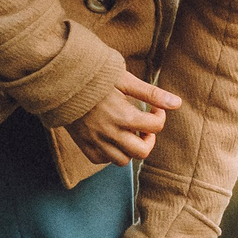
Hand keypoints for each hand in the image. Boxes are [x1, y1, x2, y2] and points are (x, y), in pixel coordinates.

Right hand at [63, 71, 181, 166]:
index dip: (160, 117)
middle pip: (142, 152)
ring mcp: (95, 142)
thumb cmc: (94, 77)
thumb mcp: (124, 81)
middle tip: (144, 127)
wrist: (60, 82)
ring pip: (123, 160)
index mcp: (123, 116)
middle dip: (148, 140)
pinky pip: (103, 160)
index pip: (155, 127)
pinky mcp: (84, 146)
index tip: (154, 109)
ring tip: (127, 132)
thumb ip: (151, 94)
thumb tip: (177, 103)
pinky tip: (111, 138)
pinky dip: (111, 153)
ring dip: (130, 149)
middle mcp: (110, 133)